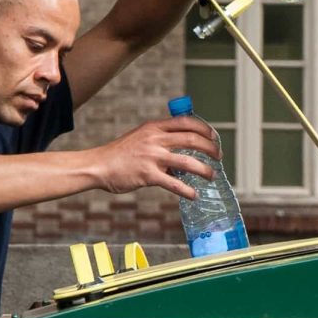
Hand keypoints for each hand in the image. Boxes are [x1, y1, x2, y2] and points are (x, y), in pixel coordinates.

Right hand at [89, 116, 220, 200]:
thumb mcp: (140, 137)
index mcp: (154, 128)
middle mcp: (155, 139)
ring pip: (188, 162)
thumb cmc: (120, 154)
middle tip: (218, 157)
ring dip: (204, 170)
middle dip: (210, 148)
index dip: (204, 128)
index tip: (213, 136)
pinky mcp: (148, 175)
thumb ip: (160, 140)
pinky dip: (187, 191)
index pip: (186, 122)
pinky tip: (194, 195)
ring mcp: (152, 157)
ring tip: (211, 176)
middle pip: (192, 140)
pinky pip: (174, 184)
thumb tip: (182, 150)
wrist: (99, 165)